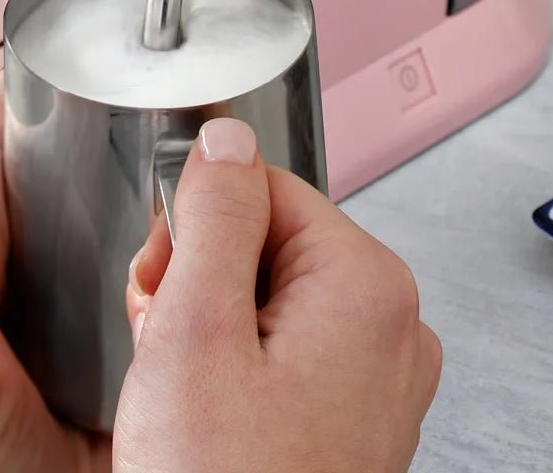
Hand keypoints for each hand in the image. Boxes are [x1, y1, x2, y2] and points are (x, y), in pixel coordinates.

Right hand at [115, 118, 440, 472]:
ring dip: (205, 320)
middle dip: (197, 274)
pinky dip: (230, 361)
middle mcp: (387, 325)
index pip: (261, 185)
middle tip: (170, 341)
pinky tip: (206, 405)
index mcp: (365, 286)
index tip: (164, 276)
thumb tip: (223, 139)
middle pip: (264, 236)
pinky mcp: (349, 413)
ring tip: (183, 383)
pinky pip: (281, 345)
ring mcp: (373, 375)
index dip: (193, 225)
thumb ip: (212, 216)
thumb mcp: (195, 330)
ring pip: (264, 290)